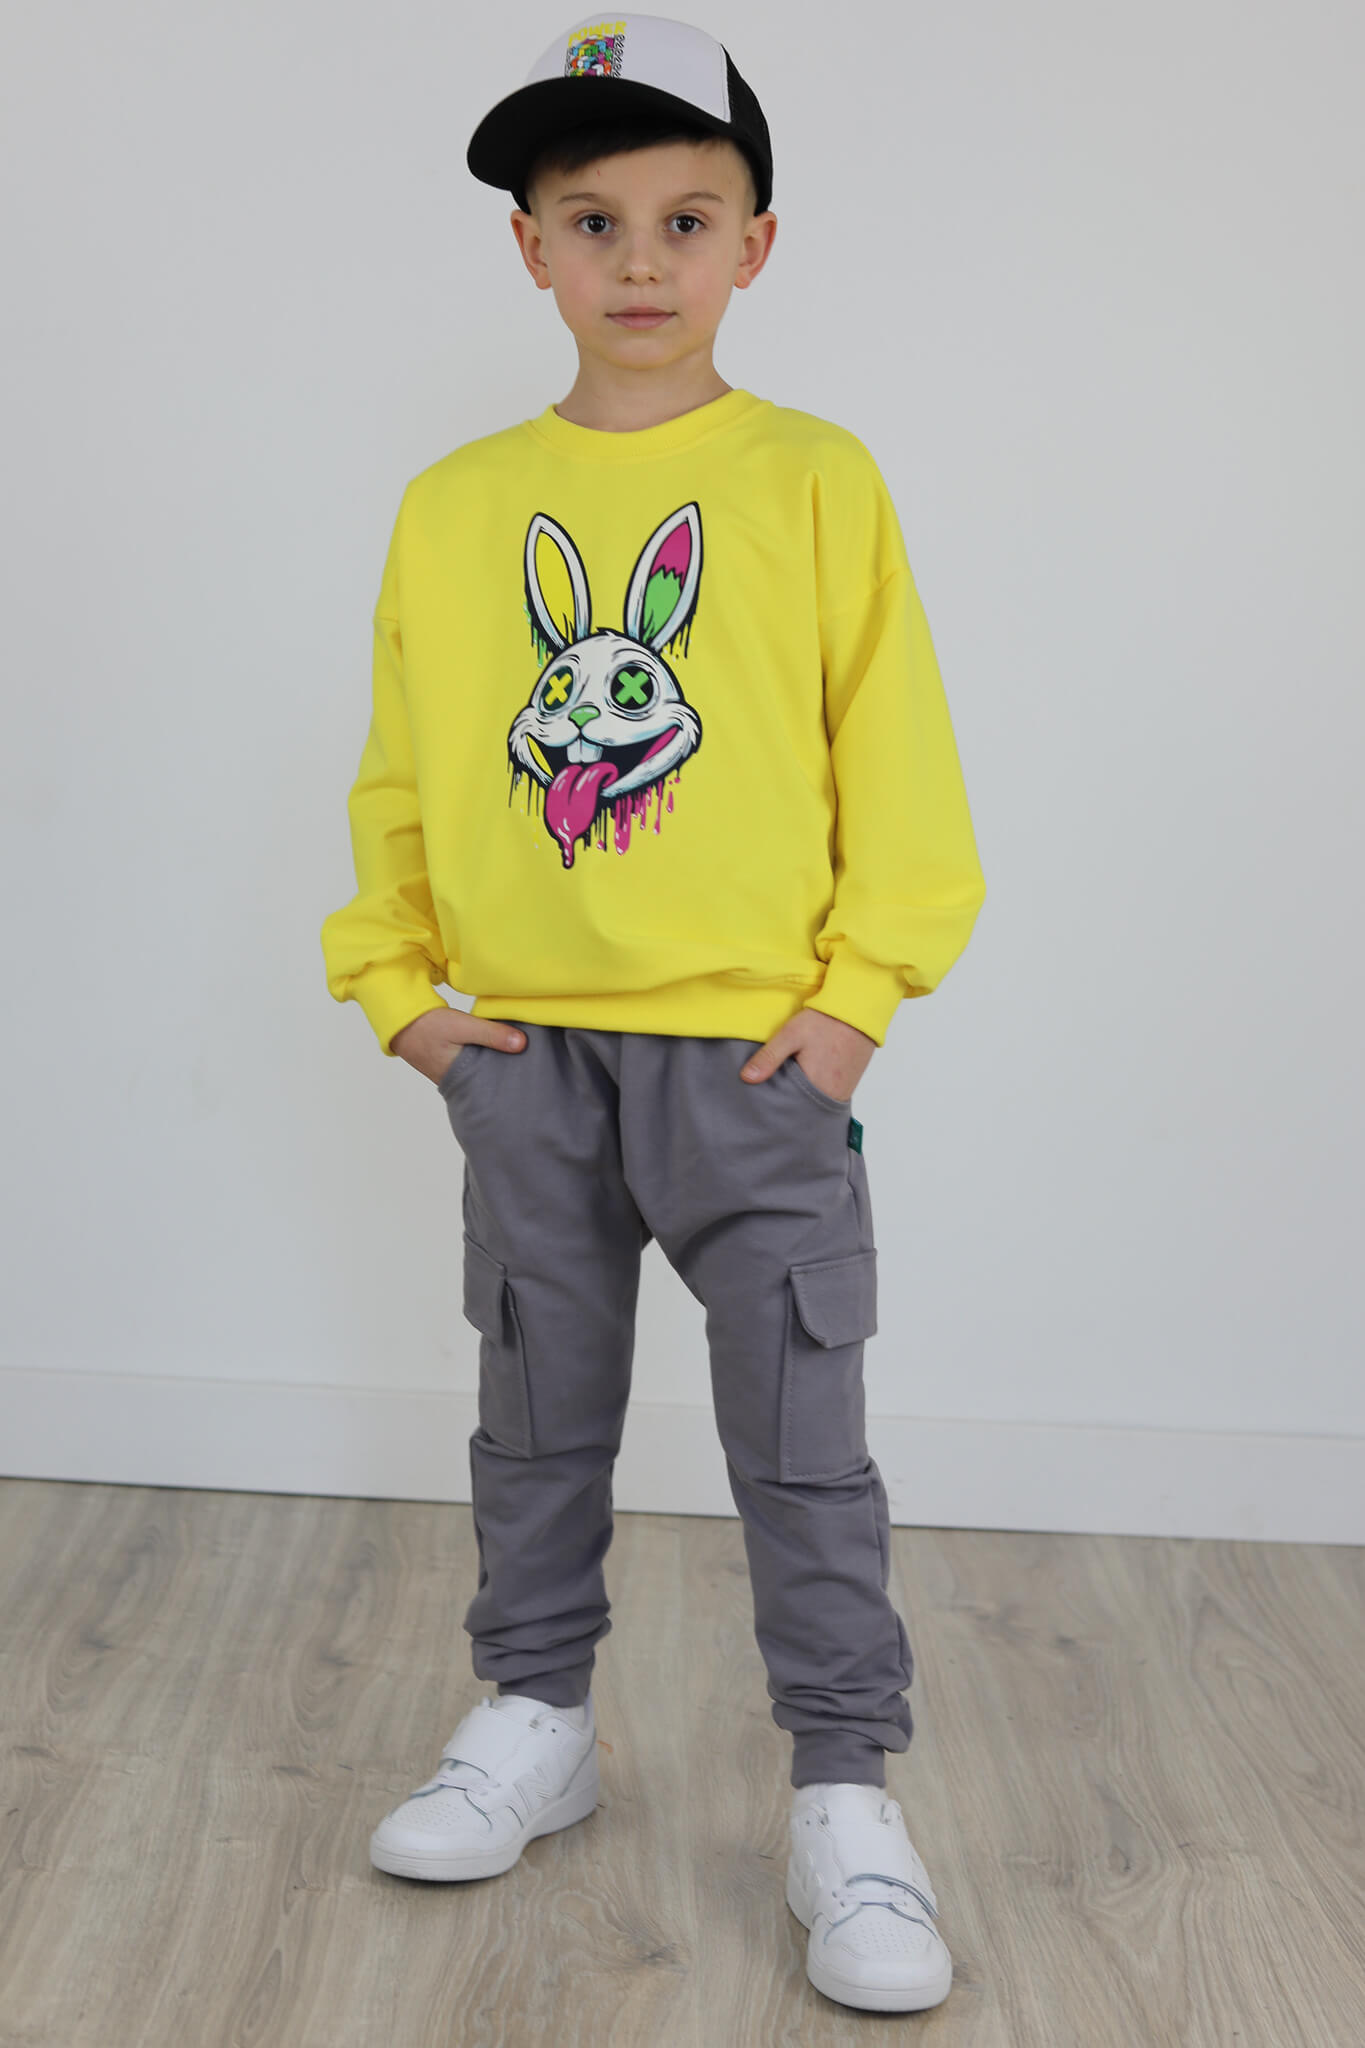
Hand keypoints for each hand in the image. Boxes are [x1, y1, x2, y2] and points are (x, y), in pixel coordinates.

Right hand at [391, 1005, 526, 1085]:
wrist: (401, 1022)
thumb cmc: (428, 1026)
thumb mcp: (462, 1026)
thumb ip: (490, 1034)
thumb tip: (522, 1043)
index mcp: (462, 1078)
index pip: (496, 1085)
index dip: (514, 1080)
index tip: (534, 1072)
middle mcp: (460, 1081)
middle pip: (493, 1080)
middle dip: (510, 1074)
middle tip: (534, 1065)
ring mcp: (457, 1074)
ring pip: (486, 1071)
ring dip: (500, 1063)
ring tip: (523, 1056)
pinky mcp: (455, 1064)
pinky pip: (479, 1063)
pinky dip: (489, 1057)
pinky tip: (503, 1048)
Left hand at [740, 1006, 875, 1100]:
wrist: (858, 1012)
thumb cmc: (825, 1021)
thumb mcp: (791, 1035)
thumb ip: (769, 1057)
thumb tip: (746, 1078)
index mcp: (815, 1087)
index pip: (789, 1108)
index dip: (775, 1105)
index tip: (764, 1100)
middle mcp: (832, 1095)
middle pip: (803, 1108)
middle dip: (789, 1103)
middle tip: (776, 1093)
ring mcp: (844, 1092)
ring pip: (815, 1103)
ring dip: (803, 1098)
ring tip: (791, 1086)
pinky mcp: (849, 1085)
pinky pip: (828, 1096)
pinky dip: (816, 1092)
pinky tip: (808, 1079)